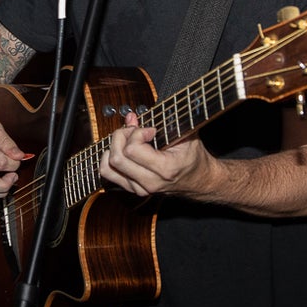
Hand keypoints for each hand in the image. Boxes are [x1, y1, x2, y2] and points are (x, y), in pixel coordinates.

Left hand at [98, 113, 212, 198]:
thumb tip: (130, 117)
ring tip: (127, 139)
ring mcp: (140, 189)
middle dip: (121, 137)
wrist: (199, 181)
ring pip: (108, 167)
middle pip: (117, 159)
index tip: (150, 129)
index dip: (137, 133)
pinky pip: (109, 173)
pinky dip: (111, 157)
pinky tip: (123, 149)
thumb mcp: (185, 135)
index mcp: (165, 169)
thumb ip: (161, 123)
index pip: (132, 150)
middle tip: (134, 130)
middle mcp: (150, 182)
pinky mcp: (132, 189)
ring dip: (113, 147)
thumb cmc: (193, 157)